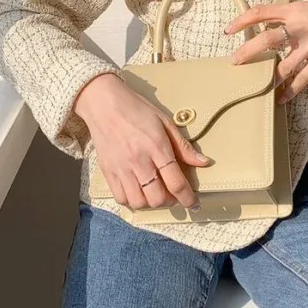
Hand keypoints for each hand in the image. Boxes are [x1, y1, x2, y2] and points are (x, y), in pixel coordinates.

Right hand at [73, 73, 210, 210]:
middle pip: (158, 198)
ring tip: (156, 192)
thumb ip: (184, 146)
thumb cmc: (136, 109)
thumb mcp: (165, 122)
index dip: (188, 198)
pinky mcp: (108, 171)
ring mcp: (121, 168)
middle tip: (173, 194)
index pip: (176, 182)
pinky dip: (132, 200)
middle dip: (170, 201)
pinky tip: (139, 191)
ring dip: (151, 202)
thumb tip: (203, 162)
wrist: (103, 103)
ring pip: (139, 202)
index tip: (193, 204)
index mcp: (157, 147)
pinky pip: (120, 198)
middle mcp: (139, 161)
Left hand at [224, 0, 307, 102]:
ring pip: (285, 65)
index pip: (262, 12)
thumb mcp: (307, 6)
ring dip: (269, 77)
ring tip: (256, 85)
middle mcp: (301, 26)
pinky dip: (292, 89)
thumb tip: (267, 26)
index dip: (242, 20)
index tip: (229, 30)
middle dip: (248, 52)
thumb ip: (287, 16)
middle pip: (268, 39)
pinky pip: (304, 77)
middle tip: (235, 62)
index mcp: (294, 9)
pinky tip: (282, 98)